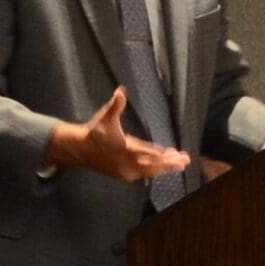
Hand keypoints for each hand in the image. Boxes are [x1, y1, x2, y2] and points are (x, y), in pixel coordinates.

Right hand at [48, 88, 192, 183]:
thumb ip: (115, 105)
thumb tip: (120, 91)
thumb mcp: (104, 117)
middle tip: (185, 160)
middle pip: (153, 165)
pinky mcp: (123, 174)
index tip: (176, 153)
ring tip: (179, 164)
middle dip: (169, 163)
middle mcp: (126, 162)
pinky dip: (154, 171)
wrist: (79, 150)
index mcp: (124, 149)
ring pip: (149, 171)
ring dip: (164, 167)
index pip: (148, 153)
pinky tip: (161, 167)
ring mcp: (125, 171)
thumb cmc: (94, 132)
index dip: (163, 155)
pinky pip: (143, 174)